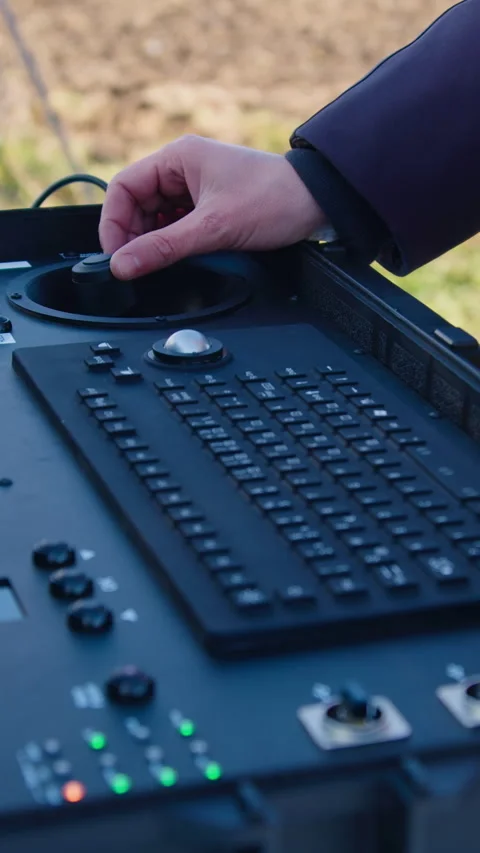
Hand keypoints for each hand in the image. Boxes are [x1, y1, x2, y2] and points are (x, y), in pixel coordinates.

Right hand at [99, 135, 326, 279]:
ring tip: (162, 263)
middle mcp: (183, 169)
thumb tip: (122, 265)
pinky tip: (181, 258)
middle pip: (137, 205)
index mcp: (177, 158)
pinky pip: (178, 226)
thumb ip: (164, 248)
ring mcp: (196, 188)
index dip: (113, 223)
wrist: (318, 203)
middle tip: (137, 267)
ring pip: (157, 218)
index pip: (123, 187)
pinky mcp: (210, 206)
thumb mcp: (213, 228)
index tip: (116, 256)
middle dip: (134, 237)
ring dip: (155, 242)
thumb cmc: (274, 199)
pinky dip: (174, 244)